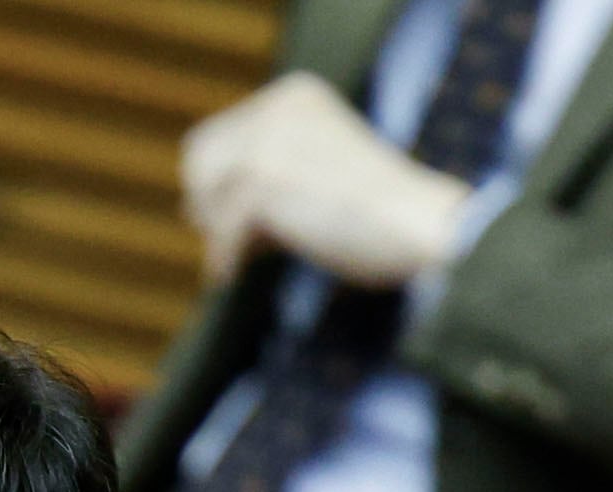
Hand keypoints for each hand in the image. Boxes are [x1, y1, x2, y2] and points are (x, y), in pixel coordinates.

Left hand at [180, 71, 474, 287]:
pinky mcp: (263, 178)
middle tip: (249, 242)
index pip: (214, 140)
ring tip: (257, 252)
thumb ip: (264, 176)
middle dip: (211, 206)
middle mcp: (278, 106)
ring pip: (203, 193)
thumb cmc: (376, 215)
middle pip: (198, 160)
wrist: (422, 227)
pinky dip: (228, 257)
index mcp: (293, 96)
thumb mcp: (313, 175)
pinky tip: (238, 274)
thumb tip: (190, 207)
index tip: (255, 222)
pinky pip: (220, 231)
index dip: (220, 189)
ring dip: (221, 231)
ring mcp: (269, 139)